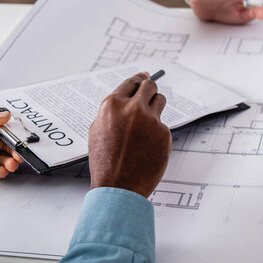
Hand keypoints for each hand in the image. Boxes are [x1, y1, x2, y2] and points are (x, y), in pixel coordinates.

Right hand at [88, 72, 171, 197]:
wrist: (118, 186)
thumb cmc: (105, 162)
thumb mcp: (98, 130)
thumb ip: (113, 111)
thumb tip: (126, 98)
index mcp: (112, 105)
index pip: (130, 82)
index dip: (139, 78)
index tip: (145, 76)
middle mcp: (133, 109)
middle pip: (150, 86)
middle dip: (150, 89)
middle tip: (151, 93)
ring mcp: (151, 120)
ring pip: (160, 101)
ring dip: (156, 107)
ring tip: (146, 125)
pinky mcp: (164, 133)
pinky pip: (163, 126)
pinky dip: (157, 133)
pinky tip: (147, 147)